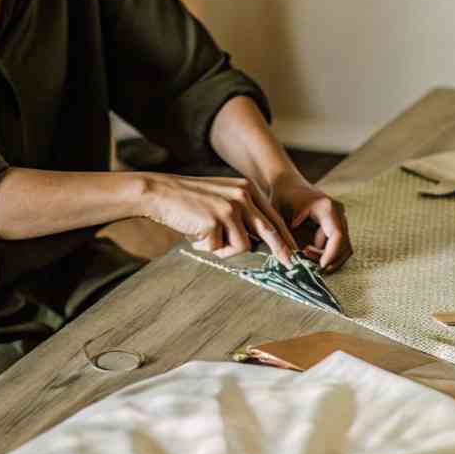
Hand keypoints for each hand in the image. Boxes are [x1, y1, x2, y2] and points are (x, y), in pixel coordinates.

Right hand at [139, 173, 296, 264]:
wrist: (160, 192)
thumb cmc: (190, 200)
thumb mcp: (222, 198)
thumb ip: (242, 213)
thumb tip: (261, 242)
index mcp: (247, 189)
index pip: (272, 217)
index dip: (285, 237)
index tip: (293, 252)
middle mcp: (242, 195)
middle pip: (269, 230)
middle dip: (281, 250)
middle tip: (289, 264)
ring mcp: (230, 208)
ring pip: (243, 245)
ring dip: (224, 249)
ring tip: (205, 238)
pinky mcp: (216, 221)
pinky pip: (219, 249)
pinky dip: (207, 248)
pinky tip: (194, 235)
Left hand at [269, 173, 352, 270]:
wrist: (287, 184)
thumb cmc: (281, 198)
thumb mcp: (278, 214)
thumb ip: (284, 234)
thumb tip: (294, 257)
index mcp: (326, 207)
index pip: (337, 235)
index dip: (331, 254)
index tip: (319, 267)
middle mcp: (338, 212)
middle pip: (344, 245)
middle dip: (328, 259)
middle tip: (309, 265)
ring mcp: (340, 218)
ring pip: (344, 247)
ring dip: (329, 258)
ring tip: (306, 257)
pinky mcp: (338, 224)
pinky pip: (339, 245)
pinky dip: (328, 254)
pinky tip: (310, 253)